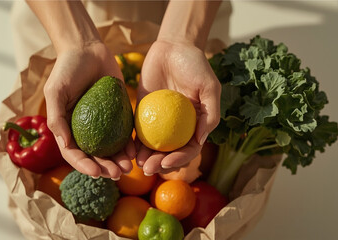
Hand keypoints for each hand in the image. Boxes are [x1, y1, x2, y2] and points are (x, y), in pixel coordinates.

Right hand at [44, 42, 134, 178]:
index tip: (95, 173)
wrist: (87, 49)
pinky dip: (129, 144)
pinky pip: (125, 132)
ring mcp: (103, 123)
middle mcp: (85, 129)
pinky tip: (135, 151)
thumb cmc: (67, 69)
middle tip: (117, 174)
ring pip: (111, 149)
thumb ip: (56, 117)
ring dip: (119, 161)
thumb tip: (65, 145)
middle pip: (95, 156)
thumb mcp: (55, 91)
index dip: (84, 166)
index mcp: (68, 128)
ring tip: (129, 168)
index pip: (75, 154)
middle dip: (105, 168)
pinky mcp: (119, 113)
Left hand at [136, 40, 220, 174]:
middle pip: (169, 152)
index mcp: (195, 124)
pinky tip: (127, 150)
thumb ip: (210, 113)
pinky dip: (133, 142)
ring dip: (146, 157)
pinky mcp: (143, 111)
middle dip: (159, 164)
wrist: (173, 46)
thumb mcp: (209, 86)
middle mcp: (178, 126)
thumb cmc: (195, 65)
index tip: (166, 163)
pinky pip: (138, 130)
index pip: (188, 148)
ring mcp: (159, 120)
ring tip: (137, 164)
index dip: (179, 160)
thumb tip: (201, 140)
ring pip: (152, 145)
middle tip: (148, 169)